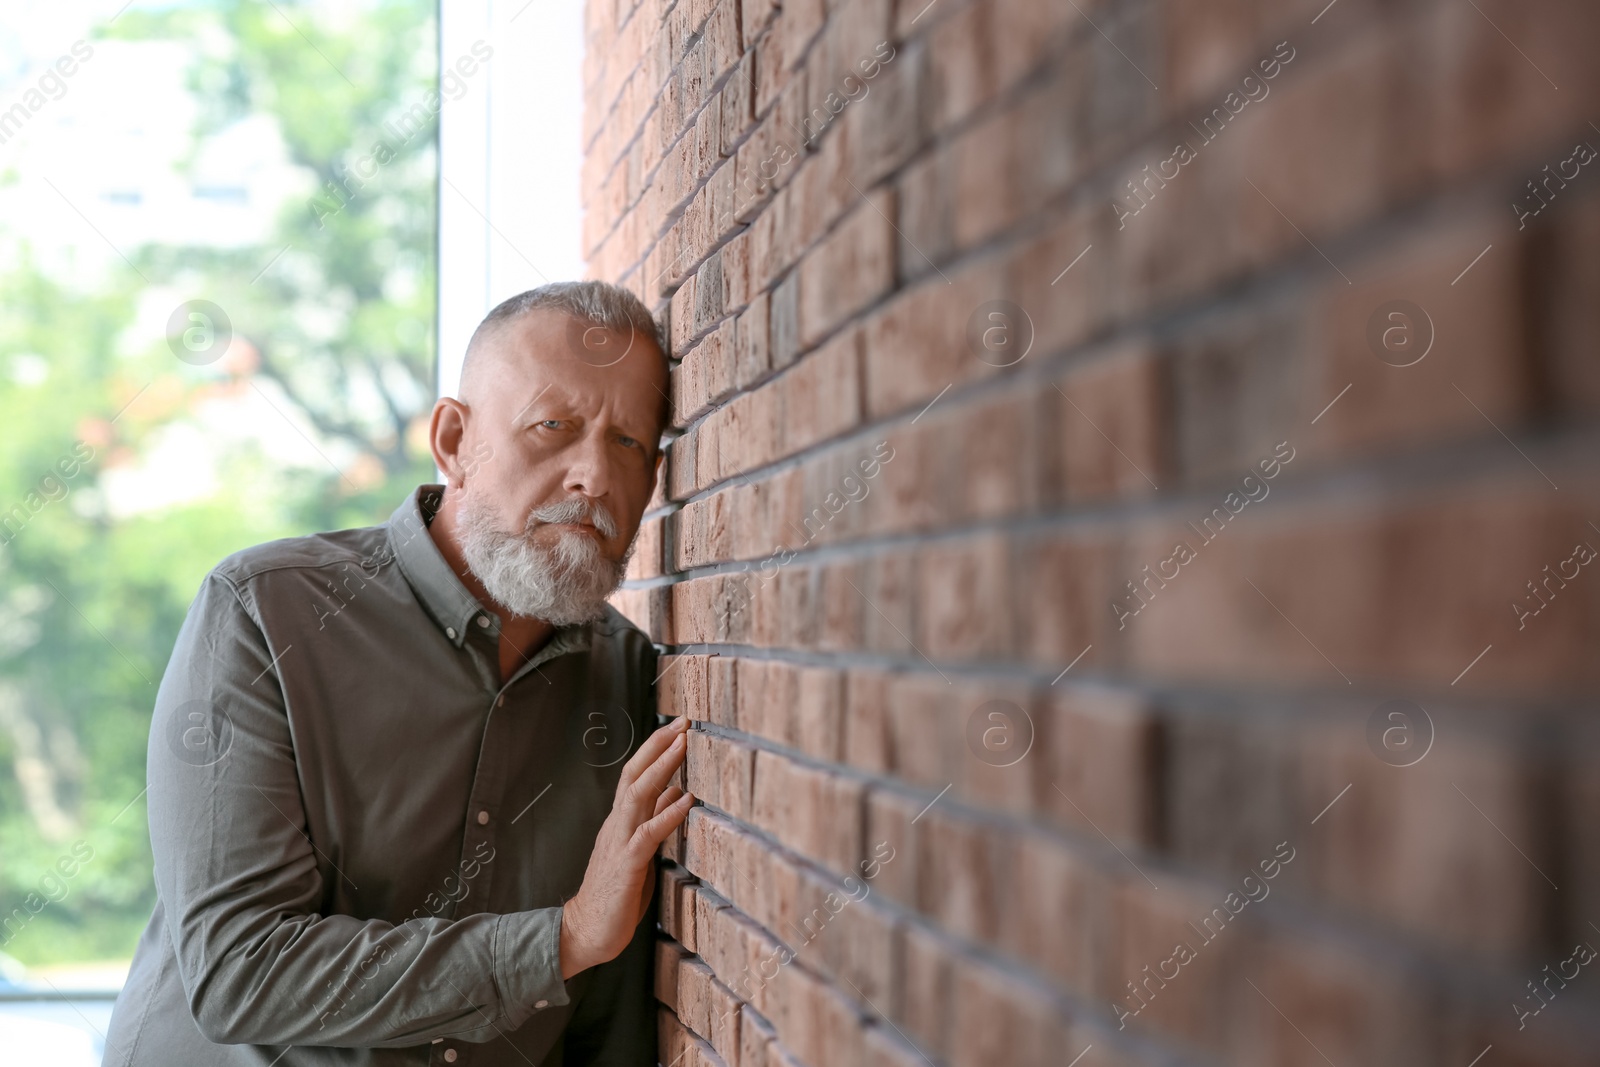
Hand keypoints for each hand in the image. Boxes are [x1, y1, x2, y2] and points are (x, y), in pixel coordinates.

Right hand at [559, 715, 693, 977]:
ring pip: (638, 795)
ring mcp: (620, 843)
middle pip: (635, 774)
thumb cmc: (614, 894)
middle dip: (659, 745)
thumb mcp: (637, 851)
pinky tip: (686, 799)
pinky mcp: (626, 865)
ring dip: (662, 767)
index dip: (655, 749)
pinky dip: (668, 814)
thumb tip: (676, 792)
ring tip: (683, 744)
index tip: (678, 727)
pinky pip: (648, 834)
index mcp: (620, 821)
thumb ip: (653, 821)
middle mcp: (617, 825)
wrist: (584, 932)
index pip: (635, 775)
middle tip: (682, 721)